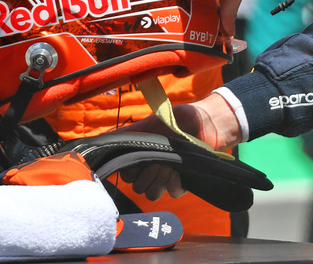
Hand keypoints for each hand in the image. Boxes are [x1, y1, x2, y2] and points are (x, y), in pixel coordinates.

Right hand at [120, 93, 243, 199]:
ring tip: (167, 166)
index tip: (135, 162)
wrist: (207, 122)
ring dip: (158, 181)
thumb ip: (129, 132)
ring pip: (152, 194)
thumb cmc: (178, 119)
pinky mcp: (184, 183)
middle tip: (155, 162)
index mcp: (143, 156)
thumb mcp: (151, 122)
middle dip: (145, 176)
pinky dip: (173, 184)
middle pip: (138, 187)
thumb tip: (104, 138)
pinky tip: (177, 172)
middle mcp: (153, 169)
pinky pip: (172, 193)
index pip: (126, 175)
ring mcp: (167, 177)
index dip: (129, 172)